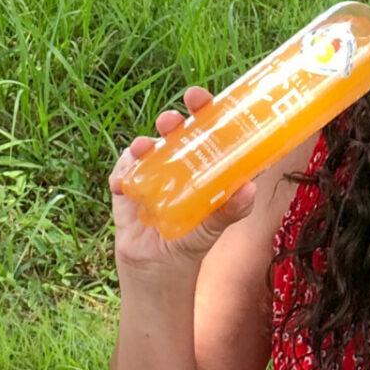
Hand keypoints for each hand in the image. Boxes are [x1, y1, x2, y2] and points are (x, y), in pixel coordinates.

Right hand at [109, 86, 258, 272]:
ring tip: (142, 149)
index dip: (203, 108)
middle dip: (170, 121)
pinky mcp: (127, 188)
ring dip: (142, 144)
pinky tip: (122, 186)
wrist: (157, 271)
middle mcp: (176, 162)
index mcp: (201, 164)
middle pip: (173, 131)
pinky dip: (121, 175)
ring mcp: (150, 173)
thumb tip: (249, 189)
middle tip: (170, 121)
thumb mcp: (213, 228)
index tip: (198, 98)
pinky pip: (122, 173)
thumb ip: (230, 210)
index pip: (204, 127)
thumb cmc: (191, 244)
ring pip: (145, 148)